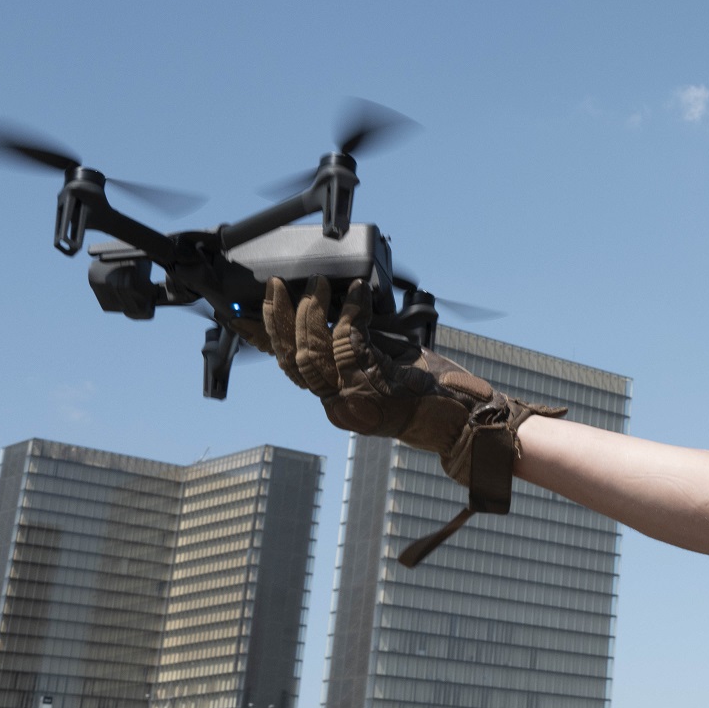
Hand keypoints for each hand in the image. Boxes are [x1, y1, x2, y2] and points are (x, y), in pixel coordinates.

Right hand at [261, 276, 559, 502]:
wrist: (466, 423)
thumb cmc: (434, 394)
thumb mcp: (387, 366)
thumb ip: (360, 345)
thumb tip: (342, 306)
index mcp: (337, 401)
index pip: (290, 368)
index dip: (264, 340)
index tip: (242, 316)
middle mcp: (338, 404)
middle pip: (290, 360)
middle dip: (278, 319)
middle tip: (278, 285)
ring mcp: (353, 397)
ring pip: (309, 353)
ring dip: (310, 314)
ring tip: (317, 285)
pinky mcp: (372, 385)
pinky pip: (349, 341)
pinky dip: (351, 312)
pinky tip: (357, 294)